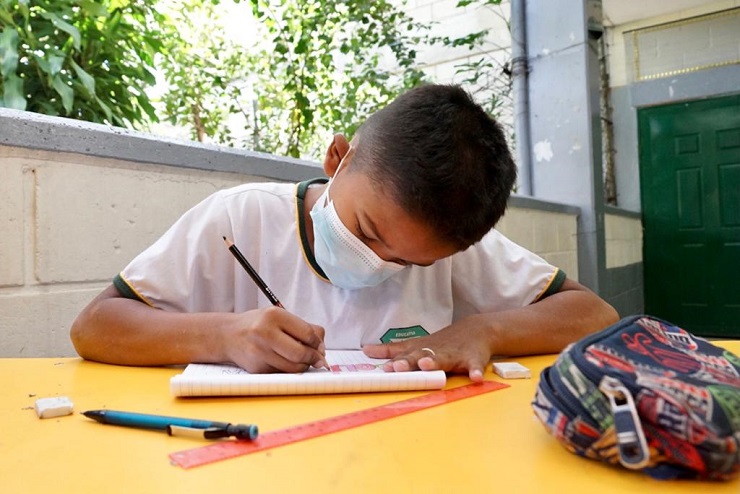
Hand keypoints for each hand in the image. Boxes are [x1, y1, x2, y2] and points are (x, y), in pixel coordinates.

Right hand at [221, 306, 326, 373]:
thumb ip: (304, 328)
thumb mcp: (280, 317)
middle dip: (313, 358)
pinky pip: (282, 373)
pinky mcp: (257, 368)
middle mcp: (264, 333)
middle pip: (301, 353)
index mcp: (274, 316)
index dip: (318, 343)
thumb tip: (322, 348)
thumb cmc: (260, 325)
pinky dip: (289, 370)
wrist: (229, 335)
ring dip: (303, 366)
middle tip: (318, 359)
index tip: (320, 346)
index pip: (307, 333)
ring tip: (302, 359)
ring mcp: (259, 352)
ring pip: (293, 367)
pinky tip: (285, 361)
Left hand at [362, 317, 490, 381]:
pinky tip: (476, 377)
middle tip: (398, 367)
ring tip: (426, 365)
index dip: (392, 361)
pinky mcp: (472, 359)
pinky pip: (474, 366)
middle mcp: (435, 350)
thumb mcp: (416, 343)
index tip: (382, 368)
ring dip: (434, 362)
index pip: (403, 354)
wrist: (476, 330)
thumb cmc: (441, 342)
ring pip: (443, 359)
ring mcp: (454, 355)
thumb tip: (365, 351)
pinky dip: (475, 371)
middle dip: (408, 362)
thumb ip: (392, 349)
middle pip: (419, 355)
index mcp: (421, 349)